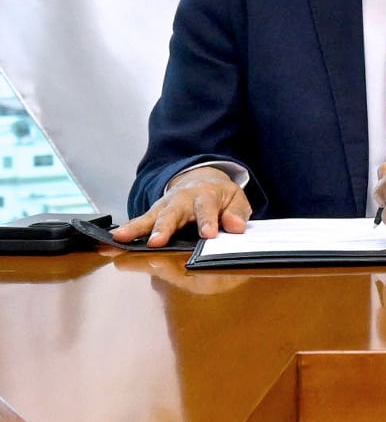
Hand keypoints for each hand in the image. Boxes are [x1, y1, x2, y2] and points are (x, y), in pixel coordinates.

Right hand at [111, 166, 250, 246]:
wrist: (201, 180)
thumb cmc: (219, 195)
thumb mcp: (235, 198)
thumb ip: (237, 212)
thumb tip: (236, 226)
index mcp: (205, 195)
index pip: (206, 208)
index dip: (207, 221)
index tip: (209, 234)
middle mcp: (181, 199)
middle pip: (172, 213)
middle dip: (164, 227)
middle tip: (157, 242)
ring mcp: (165, 206)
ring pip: (150, 217)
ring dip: (137, 229)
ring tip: (121, 238)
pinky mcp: (153, 214)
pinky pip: (139, 222)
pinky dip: (127, 230)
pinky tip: (113, 239)